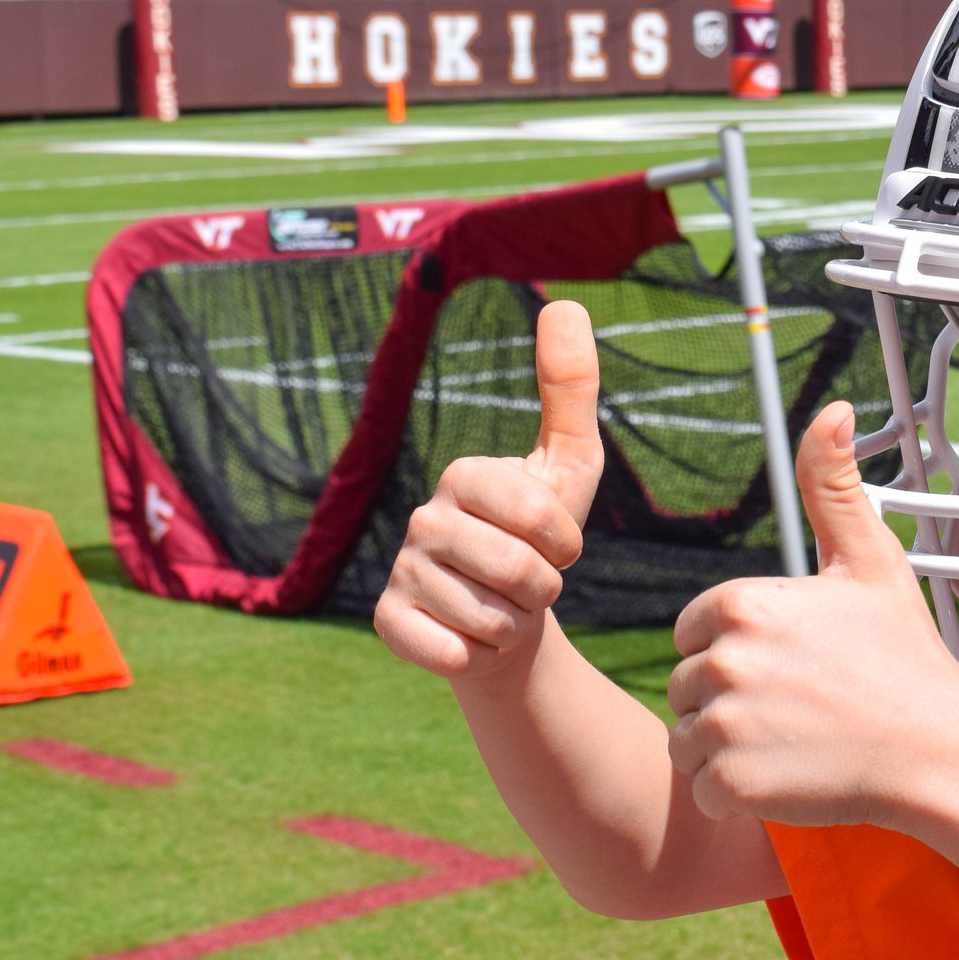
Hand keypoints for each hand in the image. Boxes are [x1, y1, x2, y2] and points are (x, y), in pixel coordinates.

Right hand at [374, 300, 604, 678]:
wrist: (508, 618)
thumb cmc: (542, 537)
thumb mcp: (570, 463)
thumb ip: (570, 387)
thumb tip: (564, 302)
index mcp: (464, 475)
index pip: (539, 515)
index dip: (566, 543)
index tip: (560, 545)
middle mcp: (421, 517)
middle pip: (517, 571)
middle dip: (545, 589)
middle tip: (532, 582)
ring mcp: (400, 570)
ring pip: (491, 618)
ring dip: (516, 624)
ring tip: (505, 607)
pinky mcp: (388, 624)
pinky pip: (453, 653)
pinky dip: (479, 656)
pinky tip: (472, 638)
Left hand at [665, 401, 958, 829]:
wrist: (939, 750)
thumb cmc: (905, 655)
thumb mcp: (870, 561)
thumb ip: (831, 487)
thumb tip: (832, 411)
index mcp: (741, 604)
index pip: (696, 631)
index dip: (739, 650)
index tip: (795, 665)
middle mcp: (722, 660)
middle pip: (686, 686)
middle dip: (730, 700)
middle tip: (801, 707)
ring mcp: (724, 724)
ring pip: (687, 739)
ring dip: (728, 749)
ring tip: (796, 741)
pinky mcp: (730, 783)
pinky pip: (701, 791)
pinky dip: (737, 795)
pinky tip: (792, 776)